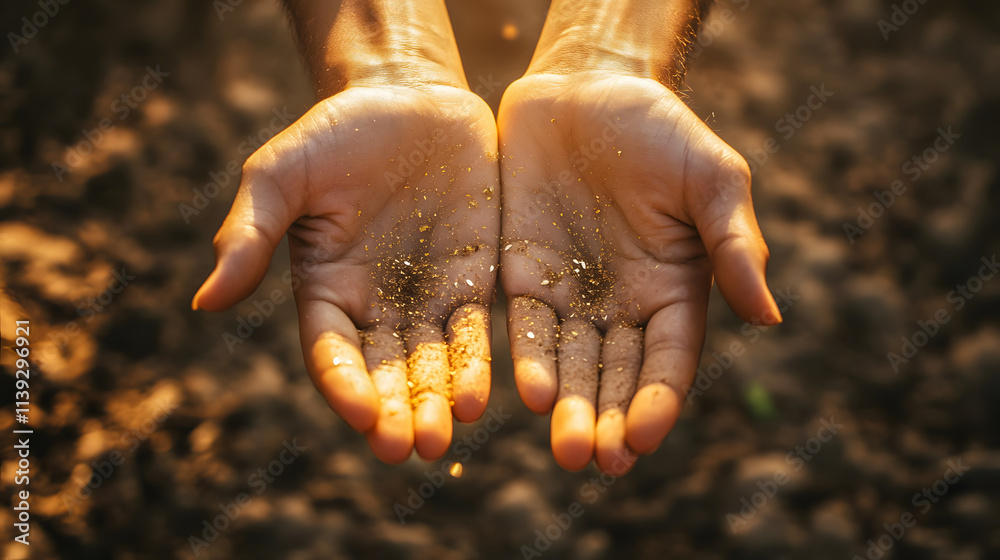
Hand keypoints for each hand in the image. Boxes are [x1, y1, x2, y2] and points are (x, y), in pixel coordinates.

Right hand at [193, 84, 499, 462]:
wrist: (409, 99)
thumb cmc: (334, 133)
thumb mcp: (281, 173)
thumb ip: (250, 233)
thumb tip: (205, 300)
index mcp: (326, 291)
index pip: (332, 351)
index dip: (344, 383)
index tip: (361, 413)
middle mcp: (378, 307)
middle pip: (387, 372)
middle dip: (398, 410)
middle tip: (409, 448)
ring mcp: (428, 297)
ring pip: (434, 363)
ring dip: (439, 401)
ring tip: (446, 436)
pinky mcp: (474, 280)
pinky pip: (476, 330)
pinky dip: (479, 363)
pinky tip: (483, 393)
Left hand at [498, 72, 780, 473]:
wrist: (584, 88)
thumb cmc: (659, 128)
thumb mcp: (711, 175)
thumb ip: (735, 243)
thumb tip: (769, 317)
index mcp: (674, 291)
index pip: (668, 359)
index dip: (658, 399)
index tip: (644, 436)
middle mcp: (621, 305)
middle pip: (615, 376)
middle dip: (607, 420)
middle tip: (596, 461)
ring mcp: (569, 295)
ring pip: (568, 364)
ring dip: (568, 408)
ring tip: (565, 448)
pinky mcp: (521, 276)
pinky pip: (521, 326)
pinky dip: (525, 360)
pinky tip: (527, 391)